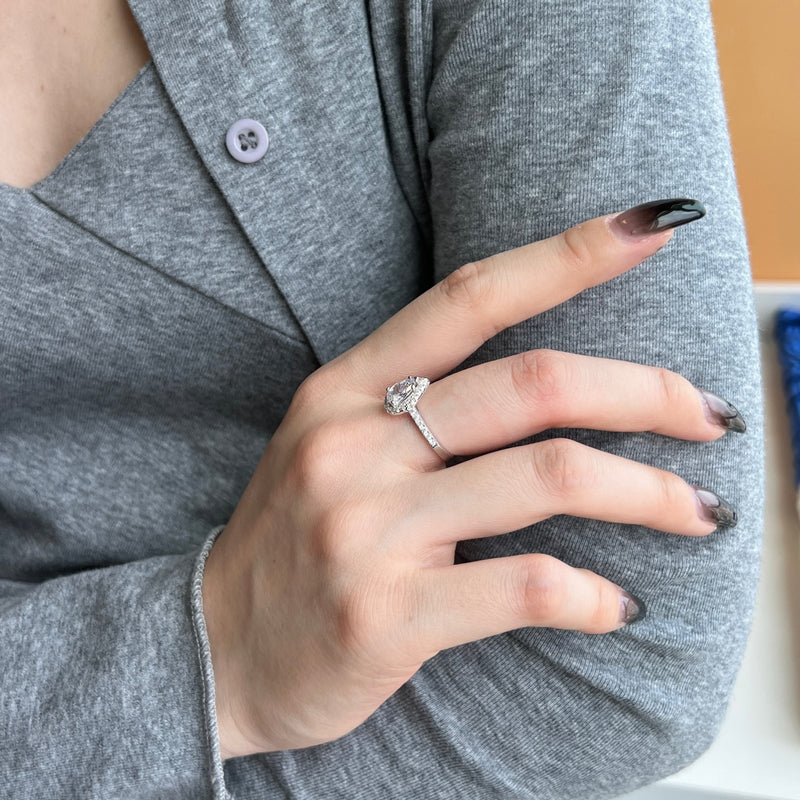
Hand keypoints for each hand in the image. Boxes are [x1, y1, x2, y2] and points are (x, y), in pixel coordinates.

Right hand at [201, 199, 741, 758]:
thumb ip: (416, 409)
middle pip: (533, 383)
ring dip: (650, 493)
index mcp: (343, 391)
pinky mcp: (388, 616)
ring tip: (697, 510)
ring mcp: (368, 530)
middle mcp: (354, 446)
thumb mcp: (334, 449)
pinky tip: (618, 605)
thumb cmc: (291, 544)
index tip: (648, 229)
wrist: (216, 652)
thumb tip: (542, 391)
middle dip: (647, 390)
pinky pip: (525, 586)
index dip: (566, 255)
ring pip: (547, 477)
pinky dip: (593, 595)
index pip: (469, 298)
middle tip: (709, 414)